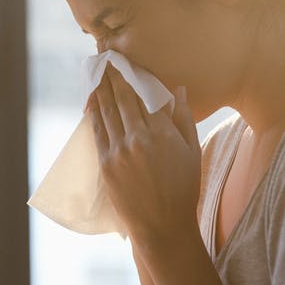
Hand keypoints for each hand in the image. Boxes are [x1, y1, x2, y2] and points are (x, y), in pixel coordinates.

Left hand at [88, 63, 201, 244]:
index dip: (135, 75)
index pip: (145, 94)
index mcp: (163, 133)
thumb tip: (179, 88)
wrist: (162, 226)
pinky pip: (98, 130)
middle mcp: (139, 138)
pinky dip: (94, 112)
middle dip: (115, 76)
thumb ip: (184, 117)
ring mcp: (120, 151)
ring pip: (107, 110)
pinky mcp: (106, 163)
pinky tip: (93, 100)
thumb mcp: (192, 151)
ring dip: (102, 89)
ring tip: (98, 73)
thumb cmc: (183, 188)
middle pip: (123, 98)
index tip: (128, 61)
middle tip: (108, 59)